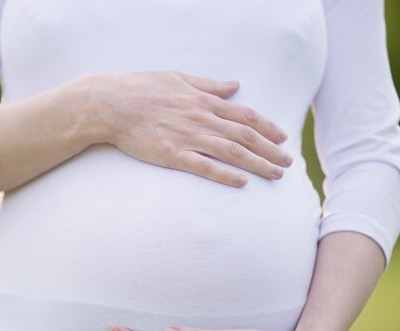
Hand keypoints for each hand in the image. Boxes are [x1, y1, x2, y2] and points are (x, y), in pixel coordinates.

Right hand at [98, 70, 292, 186]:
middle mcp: (201, 118)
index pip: (245, 115)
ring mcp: (188, 137)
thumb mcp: (178, 78)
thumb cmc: (142, 88)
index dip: (267, 127)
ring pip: (232, 152)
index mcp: (204, 100)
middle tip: (288, 162)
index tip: (283, 137)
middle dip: (271, 149)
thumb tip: (234, 85)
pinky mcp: (172, 155)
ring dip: (257, 164)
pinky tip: (242, 183)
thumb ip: (209, 84)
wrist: (111, 104)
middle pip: (245, 135)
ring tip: (275, 174)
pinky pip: (205, 167)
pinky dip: (226, 175)